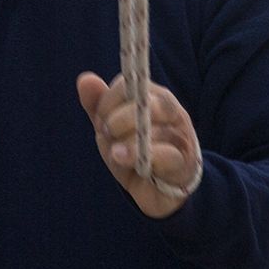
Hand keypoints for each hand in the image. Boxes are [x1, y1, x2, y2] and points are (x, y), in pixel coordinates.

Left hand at [75, 72, 202, 218]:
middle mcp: (171, 110)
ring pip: (154, 129)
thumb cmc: (136, 152)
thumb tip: (85, 79)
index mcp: (153, 96)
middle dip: (119, 119)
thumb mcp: (113, 130)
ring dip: (128, 143)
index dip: (108, 101)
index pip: (130, 85)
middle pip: (146, 103)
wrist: (159, 190)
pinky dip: (143, 157)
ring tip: (115, 152)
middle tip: (107, 133)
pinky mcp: (184, 162)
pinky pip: (165, 155)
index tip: (100, 120)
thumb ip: (99, 106)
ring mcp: (180, 135)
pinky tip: (126, 160)